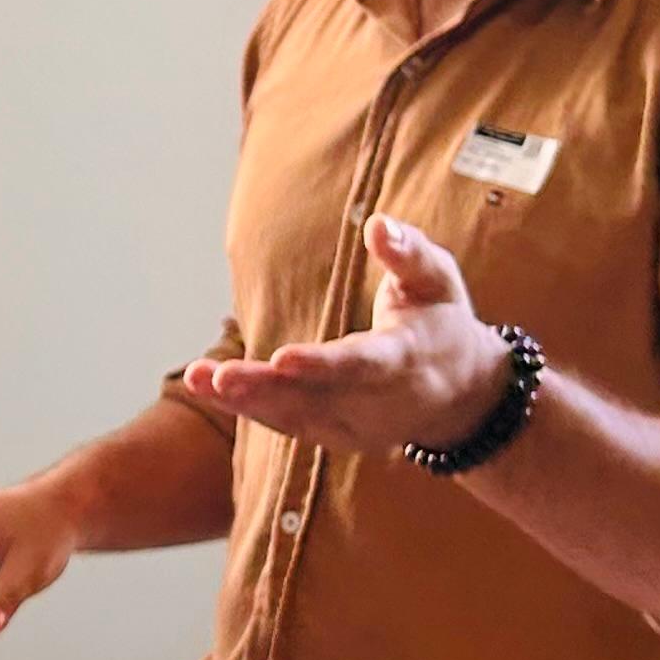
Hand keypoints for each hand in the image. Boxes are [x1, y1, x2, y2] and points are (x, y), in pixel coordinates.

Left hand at [178, 215, 510, 457]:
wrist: (462, 393)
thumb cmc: (441, 321)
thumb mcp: (438, 280)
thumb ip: (409, 253)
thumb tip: (377, 224)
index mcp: (406, 359)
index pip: (361, 365)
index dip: (322, 365)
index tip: (281, 357)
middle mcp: (378, 402)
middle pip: (316, 397)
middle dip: (266, 389)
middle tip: (219, 376)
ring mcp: (355, 426)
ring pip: (294, 417)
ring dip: (243, 400)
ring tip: (196, 379)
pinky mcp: (334, 435)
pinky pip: (285, 424)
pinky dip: (245, 408)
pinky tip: (204, 387)